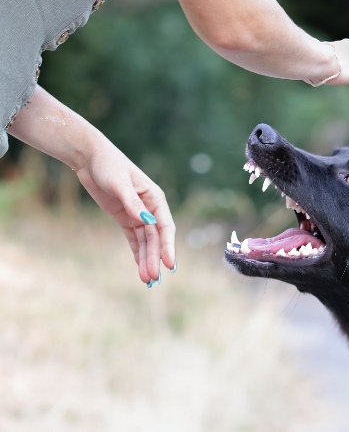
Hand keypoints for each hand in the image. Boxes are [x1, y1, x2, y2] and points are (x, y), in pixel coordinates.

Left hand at [8, 86, 175, 284]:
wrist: (90, 158)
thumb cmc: (108, 165)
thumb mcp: (119, 183)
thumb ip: (132, 203)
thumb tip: (146, 222)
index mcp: (155, 198)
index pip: (165, 226)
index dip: (168, 246)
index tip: (169, 264)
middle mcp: (150, 208)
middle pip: (156, 239)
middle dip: (155, 259)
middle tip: (153, 279)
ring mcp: (138, 215)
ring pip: (146, 243)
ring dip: (147, 260)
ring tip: (147, 281)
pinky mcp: (125, 219)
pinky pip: (134, 240)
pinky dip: (138, 254)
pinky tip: (140, 269)